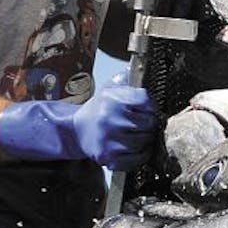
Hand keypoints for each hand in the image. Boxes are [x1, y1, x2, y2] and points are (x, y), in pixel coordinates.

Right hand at [0, 74, 157, 170]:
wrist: (77, 130)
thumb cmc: (99, 109)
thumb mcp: (110, 89)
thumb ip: (125, 79)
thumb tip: (133, 68)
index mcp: (113, 100)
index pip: (147, 103)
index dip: (151, 107)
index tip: (146, 109)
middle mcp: (111, 120)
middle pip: (149, 124)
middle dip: (149, 124)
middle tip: (143, 124)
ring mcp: (110, 141)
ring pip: (145, 142)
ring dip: (145, 139)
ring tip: (137, 135)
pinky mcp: (110, 158)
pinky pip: (138, 159)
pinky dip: (141, 154)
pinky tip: (136, 148)